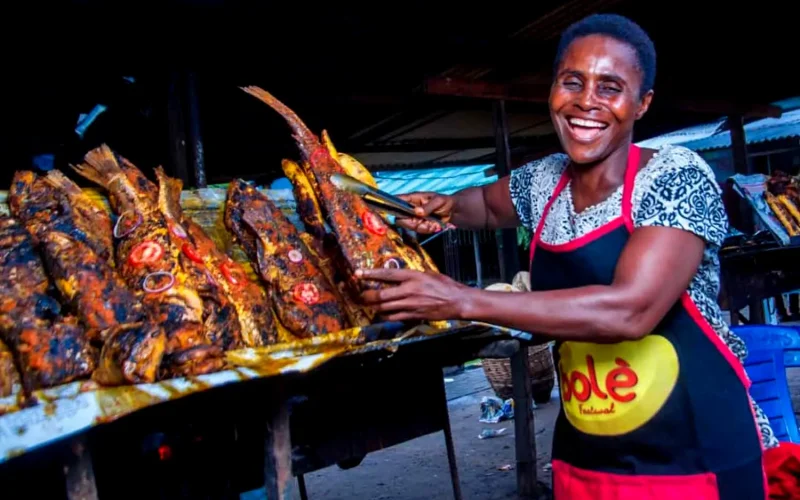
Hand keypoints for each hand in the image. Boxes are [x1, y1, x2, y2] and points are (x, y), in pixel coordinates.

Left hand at [356, 268, 470, 320]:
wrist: (457, 301)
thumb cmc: (444, 285)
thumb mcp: (427, 274)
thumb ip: (411, 275)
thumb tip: (398, 276)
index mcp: (413, 276)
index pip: (387, 274)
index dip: (371, 274)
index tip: (358, 273)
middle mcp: (409, 290)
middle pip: (381, 294)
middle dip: (368, 296)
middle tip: (361, 295)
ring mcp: (410, 304)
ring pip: (385, 307)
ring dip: (374, 307)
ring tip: (369, 304)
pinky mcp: (413, 315)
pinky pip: (393, 317)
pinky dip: (385, 315)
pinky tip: (382, 314)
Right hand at [395, 192, 455, 233]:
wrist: (453, 211)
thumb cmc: (445, 201)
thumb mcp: (438, 201)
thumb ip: (428, 206)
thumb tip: (417, 212)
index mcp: (413, 198)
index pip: (398, 200)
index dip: (393, 204)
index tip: (395, 210)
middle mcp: (411, 208)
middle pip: (400, 218)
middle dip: (412, 223)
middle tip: (425, 221)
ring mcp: (414, 217)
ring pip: (411, 227)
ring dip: (423, 227)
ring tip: (434, 222)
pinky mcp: (419, 224)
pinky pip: (419, 231)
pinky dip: (428, 229)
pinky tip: (435, 225)